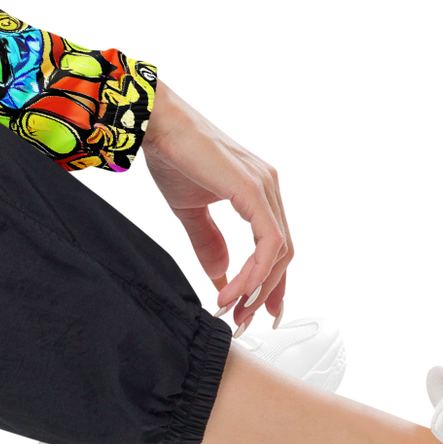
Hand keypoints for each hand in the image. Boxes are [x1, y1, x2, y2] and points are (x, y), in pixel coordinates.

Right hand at [140, 74, 297, 332]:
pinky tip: (230, 289)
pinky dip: (252, 273)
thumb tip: (219, 279)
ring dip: (256, 288)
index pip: (278, 244)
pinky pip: (266, 243)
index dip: (271, 282)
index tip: (257, 310)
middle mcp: (270, 186)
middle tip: (243, 320)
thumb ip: (208, 245)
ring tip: (231, 309)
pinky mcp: (254, 191)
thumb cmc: (171, 155)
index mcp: (260, 189)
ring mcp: (266, 186)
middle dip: (265, 292)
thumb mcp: (191, 211)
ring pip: (280, 252)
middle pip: (285, 252)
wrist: (157, 124)